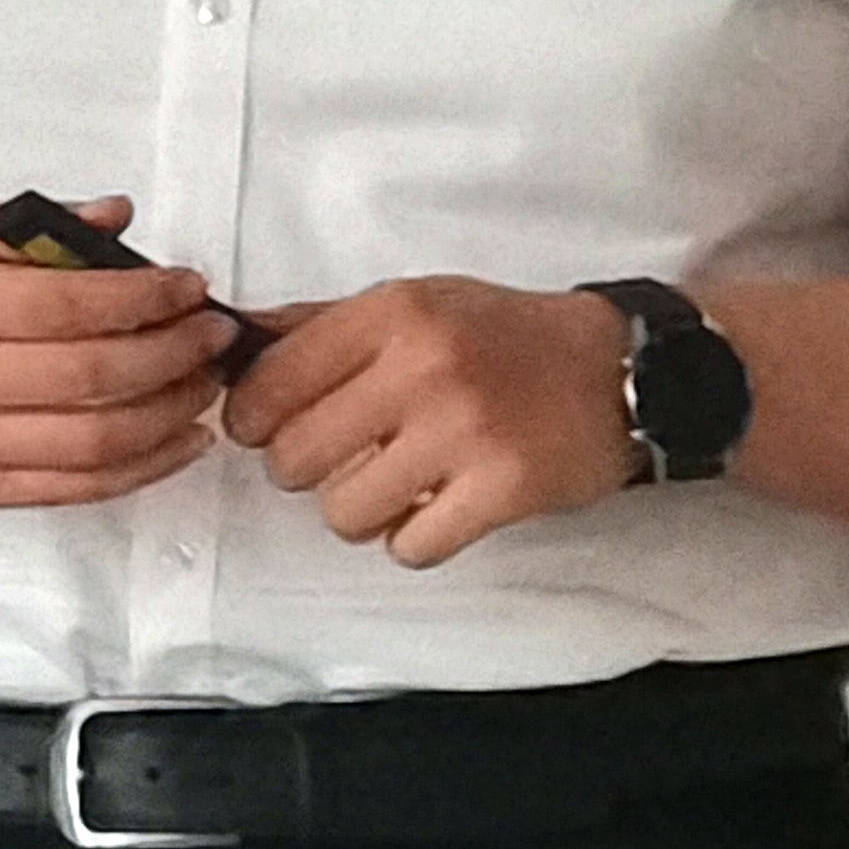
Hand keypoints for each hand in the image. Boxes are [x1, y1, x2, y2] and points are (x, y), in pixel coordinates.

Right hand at [0, 197, 239, 506]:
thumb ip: (34, 228)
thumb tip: (120, 217)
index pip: (64, 304)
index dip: (143, 297)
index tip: (190, 287)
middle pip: (89, 376)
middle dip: (172, 354)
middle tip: (214, 335)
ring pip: (91, 442)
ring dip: (168, 415)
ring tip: (206, 386)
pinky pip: (74, 489)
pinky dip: (141, 470)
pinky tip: (180, 441)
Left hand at [220, 278, 638, 567]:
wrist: (615, 368)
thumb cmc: (502, 335)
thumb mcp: (413, 302)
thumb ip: (321, 324)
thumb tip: (234, 340)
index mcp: (391, 314)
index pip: (271, 380)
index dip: (252, 417)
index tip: (264, 429)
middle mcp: (422, 367)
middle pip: (295, 455)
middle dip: (301, 470)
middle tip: (334, 462)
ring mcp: (463, 431)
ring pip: (344, 511)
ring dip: (358, 512)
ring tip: (392, 487)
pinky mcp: (502, 489)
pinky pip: (409, 546)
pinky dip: (411, 540)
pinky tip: (434, 510)